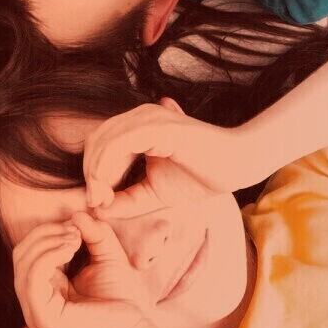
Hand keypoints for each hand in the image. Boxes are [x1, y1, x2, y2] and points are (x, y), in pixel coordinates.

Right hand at [13, 213, 162, 327]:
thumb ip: (94, 233)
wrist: (133, 327)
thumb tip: (76, 214)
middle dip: (45, 233)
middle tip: (75, 231)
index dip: (48, 231)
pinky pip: (31, 278)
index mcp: (45, 286)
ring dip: (48, 243)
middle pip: (20, 253)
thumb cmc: (121, 296)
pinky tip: (70, 250)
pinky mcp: (41, 317)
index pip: (29, 251)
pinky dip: (47, 257)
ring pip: (22, 263)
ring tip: (75, 240)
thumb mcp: (107, 254)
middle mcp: (35, 298)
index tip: (76, 226)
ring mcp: (35, 309)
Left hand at [84, 98, 261, 217]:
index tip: (97, 203)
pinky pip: (119, 142)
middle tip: (96, 203)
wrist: (237, 165)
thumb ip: (126, 201)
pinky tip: (107, 187)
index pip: (99, 146)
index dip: (91, 174)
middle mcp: (140, 117)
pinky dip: (106, 165)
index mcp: (137, 127)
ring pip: (103, 141)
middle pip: (95, 142)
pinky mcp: (158, 126)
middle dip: (90, 175)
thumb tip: (95, 211)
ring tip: (102, 199)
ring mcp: (148, 118)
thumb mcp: (153, 194)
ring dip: (96, 173)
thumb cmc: (200, 176)